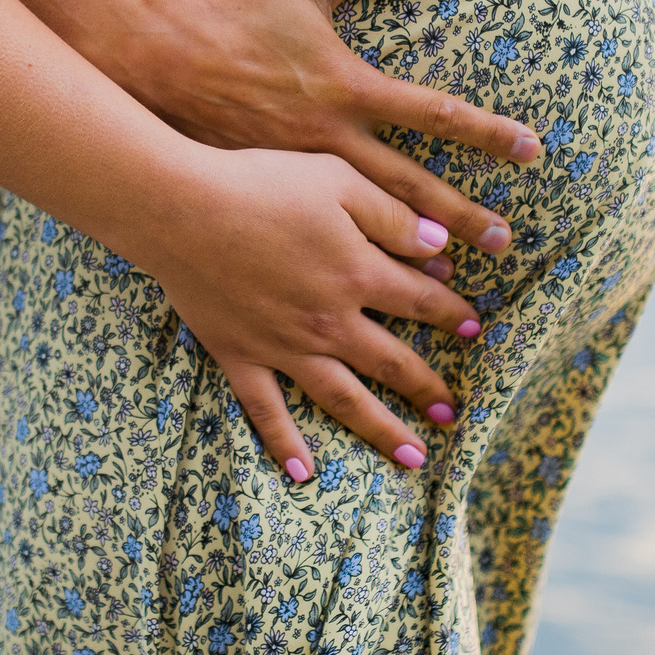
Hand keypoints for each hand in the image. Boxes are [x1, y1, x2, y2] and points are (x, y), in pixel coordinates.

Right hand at [86, 0, 541, 253]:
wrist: (146, 49)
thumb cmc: (227, 6)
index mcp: (347, 87)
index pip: (435, 113)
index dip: (487, 132)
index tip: (531, 150)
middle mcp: (328, 138)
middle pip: (411, 188)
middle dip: (462, 217)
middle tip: (505, 243)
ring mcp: (291, 172)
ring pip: (364, 226)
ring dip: (410, 258)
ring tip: (449, 289)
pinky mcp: (257, 187)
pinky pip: (311, 233)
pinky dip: (343, 259)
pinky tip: (361, 295)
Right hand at [130, 144, 486, 479]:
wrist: (182, 209)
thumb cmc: (261, 183)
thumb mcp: (339, 180)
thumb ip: (393, 215)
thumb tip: (440, 245)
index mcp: (357, 274)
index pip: (421, 301)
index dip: (451, 314)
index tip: (473, 329)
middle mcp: (329, 322)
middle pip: (391, 362)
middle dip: (427, 389)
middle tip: (453, 414)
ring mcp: (284, 347)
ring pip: (343, 398)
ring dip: (380, 430)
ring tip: (412, 457)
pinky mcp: (240, 356)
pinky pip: (265, 410)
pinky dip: (285, 444)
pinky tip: (304, 473)